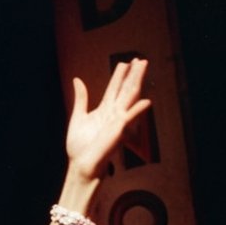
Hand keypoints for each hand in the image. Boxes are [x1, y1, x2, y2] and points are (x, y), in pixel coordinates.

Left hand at [66, 58, 150, 181]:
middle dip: (133, 74)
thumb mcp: (78, 117)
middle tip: (140, 59)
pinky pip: (130, 118)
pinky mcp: (119, 131)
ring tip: (142, 67)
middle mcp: (113, 113)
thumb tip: (77, 80)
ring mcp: (117, 121)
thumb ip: (81, 99)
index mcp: (104, 110)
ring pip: (129, 97)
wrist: (80, 165)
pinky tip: (147, 101)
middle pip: (125, 89)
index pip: (114, 88)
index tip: (125, 62)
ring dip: (136, 82)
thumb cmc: (79, 147)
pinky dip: (138, 110)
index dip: (120, 75)